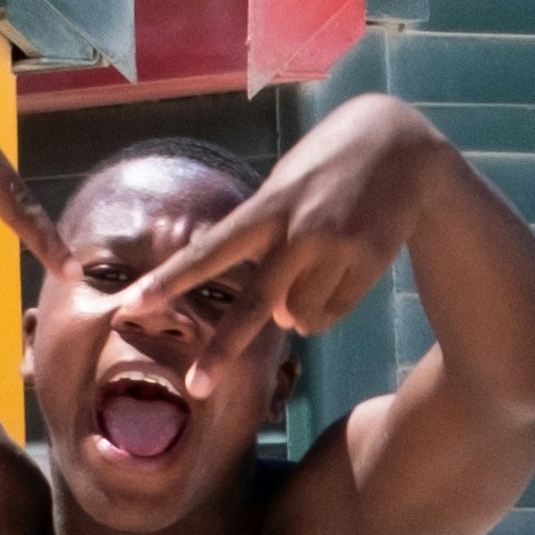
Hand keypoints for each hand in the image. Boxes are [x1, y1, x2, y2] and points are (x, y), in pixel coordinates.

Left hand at [104, 95, 444, 379]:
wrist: (403, 147)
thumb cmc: (329, 166)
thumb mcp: (285, 187)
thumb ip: (268, 243)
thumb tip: (276, 317)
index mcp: (268, 205)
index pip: (208, 251)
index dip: (168, 280)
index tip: (132, 303)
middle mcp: (299, 230)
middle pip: (254, 304)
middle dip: (222, 349)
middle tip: (198, 387)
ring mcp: (337, 249)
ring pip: (300, 317)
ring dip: (295, 314)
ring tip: (312, 272)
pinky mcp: (370, 263)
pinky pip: (333, 312)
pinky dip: (327, 308)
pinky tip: (341, 270)